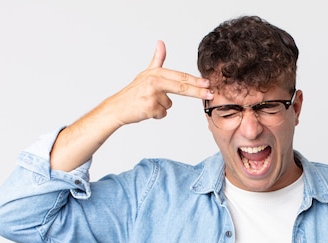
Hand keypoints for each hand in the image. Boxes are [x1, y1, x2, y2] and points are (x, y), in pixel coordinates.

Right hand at [50, 41, 212, 171]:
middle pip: (181, 87)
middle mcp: (154, 81)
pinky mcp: (150, 107)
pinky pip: (162, 114)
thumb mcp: (146, 73)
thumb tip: (161, 43)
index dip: (195, 80)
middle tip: (211, 94)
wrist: (117, 107)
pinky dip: (156, 115)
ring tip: (148, 103)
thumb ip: (157, 59)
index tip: (207, 83)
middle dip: (198, 92)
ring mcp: (152, 94)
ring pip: (169, 105)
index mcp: (156, 73)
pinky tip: (146, 110)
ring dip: (161, 107)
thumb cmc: (133, 91)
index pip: (180, 76)